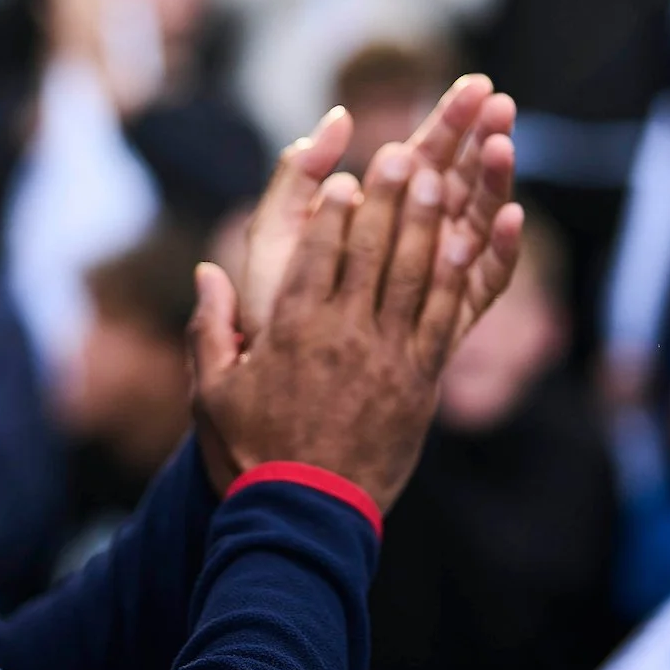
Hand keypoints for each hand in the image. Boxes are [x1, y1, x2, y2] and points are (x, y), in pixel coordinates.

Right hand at [192, 141, 484, 511]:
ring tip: (437, 177)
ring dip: (425, 222)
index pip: (317, 253)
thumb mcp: (211, 392)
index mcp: (292, 330)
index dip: (334, 211)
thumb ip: (209, 328)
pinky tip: (464, 241)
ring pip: (411, 274)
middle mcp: (342, 334)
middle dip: (387, 197)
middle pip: (370, 251)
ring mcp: (386, 358)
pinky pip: (440, 317)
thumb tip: (205, 272)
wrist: (303, 517)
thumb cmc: (251, 455)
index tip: (346, 174)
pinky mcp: (419, 383)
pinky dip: (453, 276)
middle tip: (402, 152)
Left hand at [235, 75, 520, 353]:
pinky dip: (499, 250)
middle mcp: (417, 242)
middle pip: (462, 181)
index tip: (476, 86)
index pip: (427, 154)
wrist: (274, 382)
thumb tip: (340, 118)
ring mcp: (437, 280)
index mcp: (380, 212)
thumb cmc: (272, 302)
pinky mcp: (448, 321)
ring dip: (495, 183)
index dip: (452, 120)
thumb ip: (300, 173)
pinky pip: (484, 283)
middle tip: (502, 104)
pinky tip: (509, 216)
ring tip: (503, 146)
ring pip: (479, 223)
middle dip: (483, 139)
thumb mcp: (276, 229)